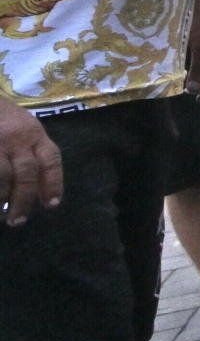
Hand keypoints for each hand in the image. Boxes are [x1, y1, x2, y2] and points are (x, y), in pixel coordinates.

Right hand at [0, 98, 60, 224]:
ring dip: (2, 198)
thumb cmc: (4, 119)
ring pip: (3, 177)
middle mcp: (17, 138)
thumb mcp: (25, 129)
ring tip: (0, 214)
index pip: (50, 159)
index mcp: (34, 133)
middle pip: (26, 173)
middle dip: (24, 200)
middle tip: (18, 221)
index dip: (53, 183)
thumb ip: (35, 153)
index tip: (51, 205)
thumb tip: (42, 192)